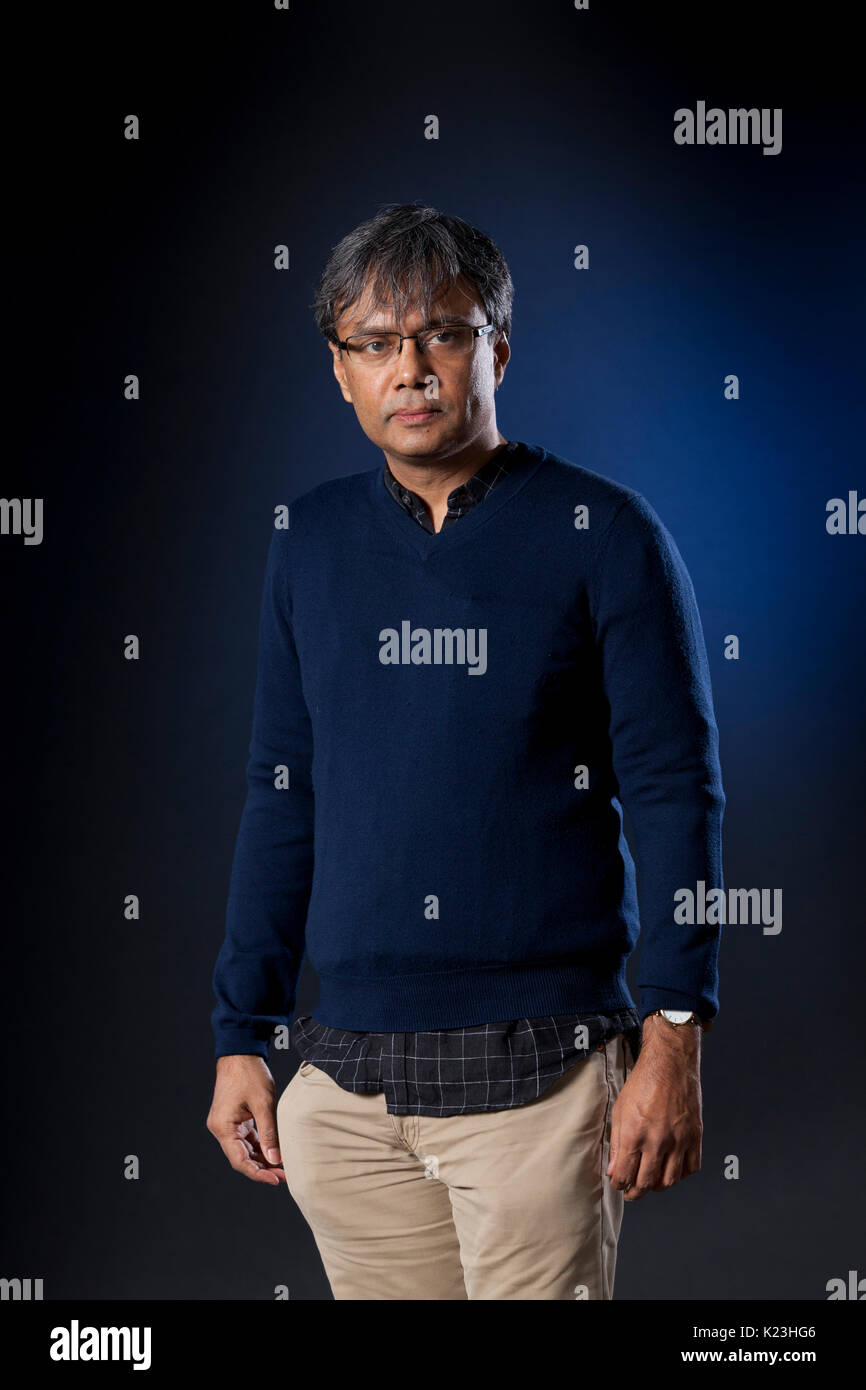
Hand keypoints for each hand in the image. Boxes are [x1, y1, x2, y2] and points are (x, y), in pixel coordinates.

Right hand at [206, 1054, 285, 1185]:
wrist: (241, 1052)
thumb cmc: (249, 1074)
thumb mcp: (263, 1103)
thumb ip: (269, 1133)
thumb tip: (275, 1160)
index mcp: (223, 1127)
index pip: (239, 1160)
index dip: (257, 1173)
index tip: (275, 1179)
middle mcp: (221, 1129)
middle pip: (242, 1157)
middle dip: (263, 1168)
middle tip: (284, 1176)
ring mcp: (227, 1124)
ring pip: (245, 1149)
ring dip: (262, 1158)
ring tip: (282, 1167)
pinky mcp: (234, 1119)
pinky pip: (247, 1138)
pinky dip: (260, 1145)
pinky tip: (274, 1152)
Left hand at [605, 1015, 701, 1200]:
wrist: (670, 1064)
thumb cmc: (642, 1083)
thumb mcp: (620, 1110)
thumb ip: (617, 1143)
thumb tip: (613, 1170)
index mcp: (635, 1133)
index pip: (624, 1175)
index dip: (618, 1184)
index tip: (617, 1183)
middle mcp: (658, 1141)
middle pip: (646, 1183)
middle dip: (635, 1192)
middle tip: (631, 1191)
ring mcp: (679, 1140)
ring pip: (669, 1181)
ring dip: (657, 1186)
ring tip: (650, 1182)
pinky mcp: (695, 1136)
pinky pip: (691, 1168)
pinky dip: (681, 1175)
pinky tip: (671, 1168)